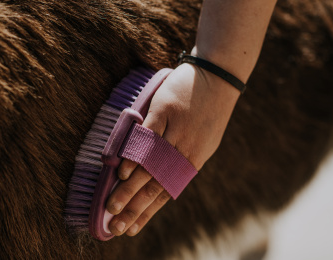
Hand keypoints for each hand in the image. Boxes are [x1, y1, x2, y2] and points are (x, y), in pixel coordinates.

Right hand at [106, 62, 239, 235]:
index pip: (166, 191)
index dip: (148, 212)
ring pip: (151, 166)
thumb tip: (154, 173)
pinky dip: (137, 156)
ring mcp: (177, 130)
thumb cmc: (206, 108)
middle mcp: (186, 150)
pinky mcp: (167, 110)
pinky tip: (125, 173)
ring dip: (131, 189)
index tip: (132, 228)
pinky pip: (150, 137)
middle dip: (135, 208)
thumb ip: (179, 156)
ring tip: (113, 207)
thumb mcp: (201, 138)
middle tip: (117, 226)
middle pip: (156, 184)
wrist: (219, 76)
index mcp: (193, 159)